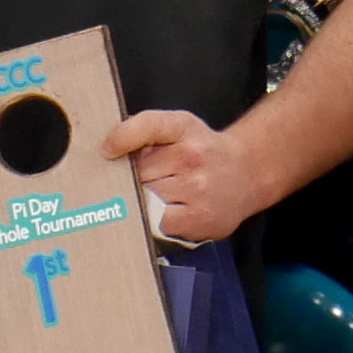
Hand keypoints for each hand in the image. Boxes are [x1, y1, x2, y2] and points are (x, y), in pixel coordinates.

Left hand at [105, 108, 270, 247]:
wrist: (246, 173)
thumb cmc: (202, 150)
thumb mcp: (177, 127)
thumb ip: (142, 131)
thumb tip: (106, 147)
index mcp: (183, 128)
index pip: (147, 127)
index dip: (122, 138)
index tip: (106, 151)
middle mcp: (192, 157)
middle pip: (137, 174)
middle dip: (129, 179)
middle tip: (137, 181)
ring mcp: (198, 191)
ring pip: (145, 200)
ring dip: (140, 201)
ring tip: (153, 195)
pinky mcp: (200, 220)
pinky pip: (157, 224)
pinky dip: (151, 221)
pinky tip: (162, 212)